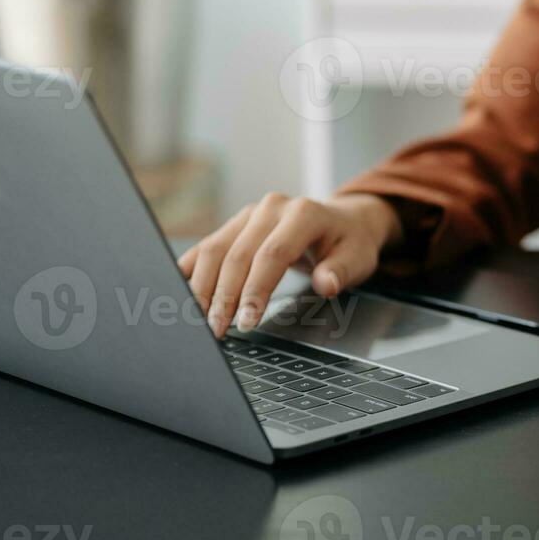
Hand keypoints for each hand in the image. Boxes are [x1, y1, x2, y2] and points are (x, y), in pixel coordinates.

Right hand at [177, 193, 403, 338]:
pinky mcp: (234, 224)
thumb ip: (341, 272)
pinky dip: (191, 271)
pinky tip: (181, 294)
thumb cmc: (349, 243)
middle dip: (224, 297)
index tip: (245, 321)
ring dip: (202, 288)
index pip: (272, 254)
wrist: (342, 221)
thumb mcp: (358, 258)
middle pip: (237, 254)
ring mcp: (249, 214)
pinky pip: (206, 247)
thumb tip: (326, 284)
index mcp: (303, 213)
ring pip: (214, 250)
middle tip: (217, 331)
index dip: (255, 290)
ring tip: (198, 321)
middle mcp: (272, 208)